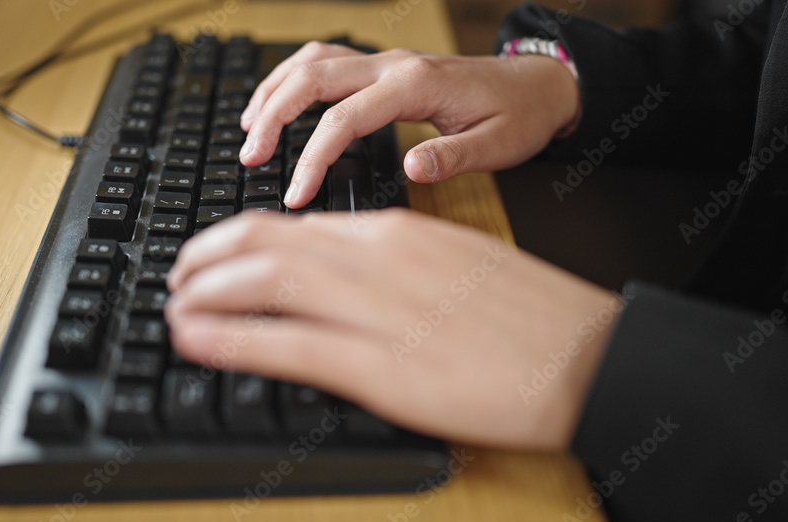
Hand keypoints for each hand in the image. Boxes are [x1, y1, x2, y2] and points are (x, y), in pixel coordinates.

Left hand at [166, 210, 617, 449]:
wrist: (586, 357)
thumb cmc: (528, 317)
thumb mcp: (453, 267)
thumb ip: (394, 266)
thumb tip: (343, 278)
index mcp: (397, 233)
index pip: (293, 223)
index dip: (237, 237)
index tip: (214, 254)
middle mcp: (377, 259)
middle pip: (264, 242)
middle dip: (206, 255)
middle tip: (180, 275)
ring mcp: (375, 310)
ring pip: (262, 282)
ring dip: (204, 290)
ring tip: (175, 304)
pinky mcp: (380, 366)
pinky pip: (284, 343)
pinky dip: (229, 338)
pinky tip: (196, 337)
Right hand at [238, 43, 579, 207]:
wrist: (538, 85)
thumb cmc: (518, 116)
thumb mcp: (497, 145)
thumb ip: (452, 157)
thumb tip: (411, 169)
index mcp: (415, 86)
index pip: (344, 120)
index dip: (312, 158)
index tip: (294, 194)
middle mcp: (393, 66)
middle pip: (313, 79)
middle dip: (273, 117)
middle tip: (250, 157)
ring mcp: (386, 61)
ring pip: (313, 61)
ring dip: (274, 92)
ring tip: (248, 130)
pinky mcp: (384, 67)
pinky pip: (326, 60)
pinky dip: (292, 78)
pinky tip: (277, 101)